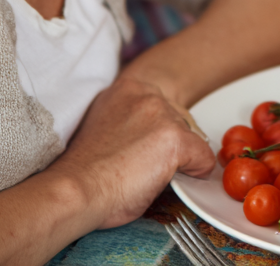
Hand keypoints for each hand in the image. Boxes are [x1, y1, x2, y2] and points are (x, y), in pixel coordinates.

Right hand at [49, 75, 214, 231]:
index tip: (147, 146)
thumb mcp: (106, 125)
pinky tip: (175, 180)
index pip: (162, 105)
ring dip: (177, 158)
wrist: (76, 191)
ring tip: (147, 175)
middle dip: (168, 143)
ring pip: (190, 137)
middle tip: (143, 166)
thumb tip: (148, 133)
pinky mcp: (175, 139)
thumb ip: (130, 119)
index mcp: (128, 88)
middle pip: (179, 119)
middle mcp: (147, 95)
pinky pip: (202, 157)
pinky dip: (196, 171)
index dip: (158, 131)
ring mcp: (162, 116)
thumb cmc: (84, 170)